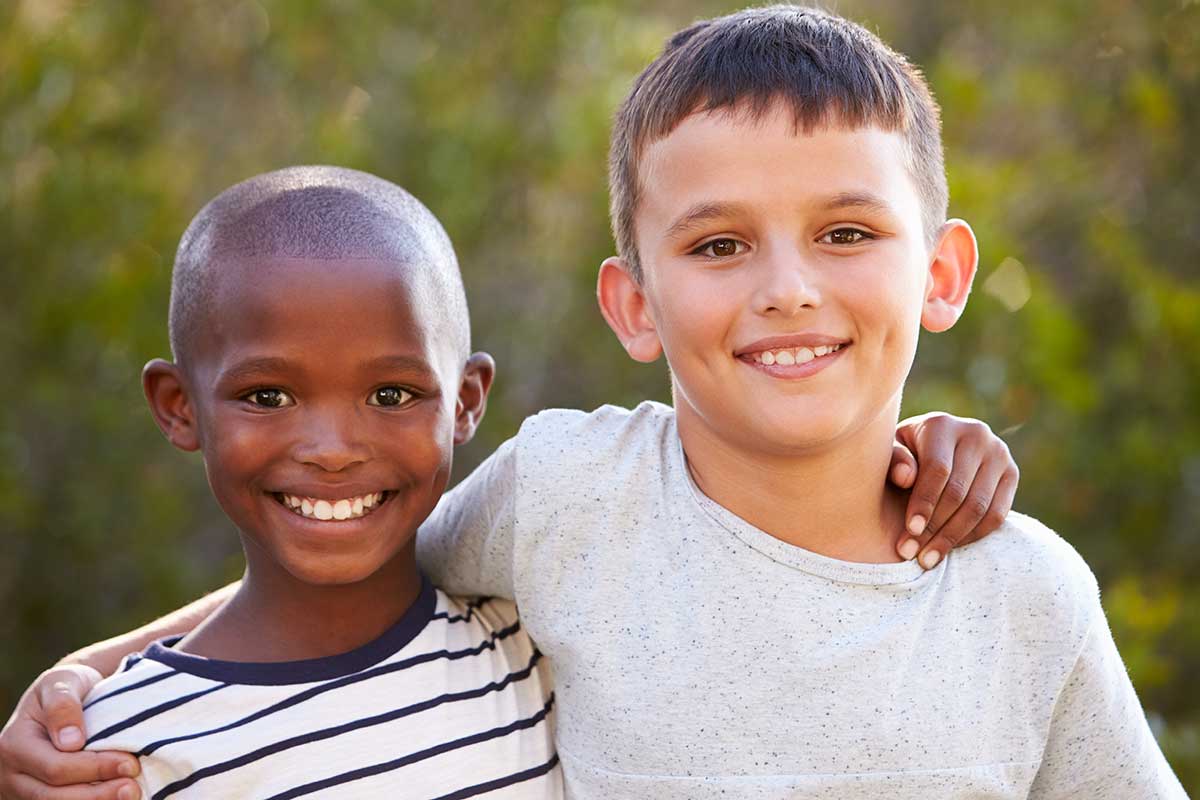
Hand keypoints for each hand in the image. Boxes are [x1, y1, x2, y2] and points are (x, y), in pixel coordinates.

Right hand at [0, 665, 140, 799]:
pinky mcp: (37, 796)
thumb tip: (71, 742)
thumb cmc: (65, 687)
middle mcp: (11, 773)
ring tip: (130, 794)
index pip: (55, 767)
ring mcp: (20, 790)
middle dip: (97, 794)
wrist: (63, 698)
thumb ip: (63, 706)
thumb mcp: (62, 681)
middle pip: (52, 796)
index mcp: (13, 745)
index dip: (94, 769)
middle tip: (133, 788)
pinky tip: (114, 796)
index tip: (130, 764)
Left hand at [889, 413, 1018, 568]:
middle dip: (934, 528)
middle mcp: (975, 434)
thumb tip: (905, 477)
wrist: (934, 447)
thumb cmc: (904, 454)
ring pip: (979, 506)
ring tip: (928, 559)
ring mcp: (998, 453)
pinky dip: (973, 535)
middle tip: (913, 554)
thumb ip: (894, 462)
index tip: (909, 532)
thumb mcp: (891, 453)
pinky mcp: (1011, 473)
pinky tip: (950, 548)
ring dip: (953, 538)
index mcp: (942, 425)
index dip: (924, 503)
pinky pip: (997, 514)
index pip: (937, 470)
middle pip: (958, 492)